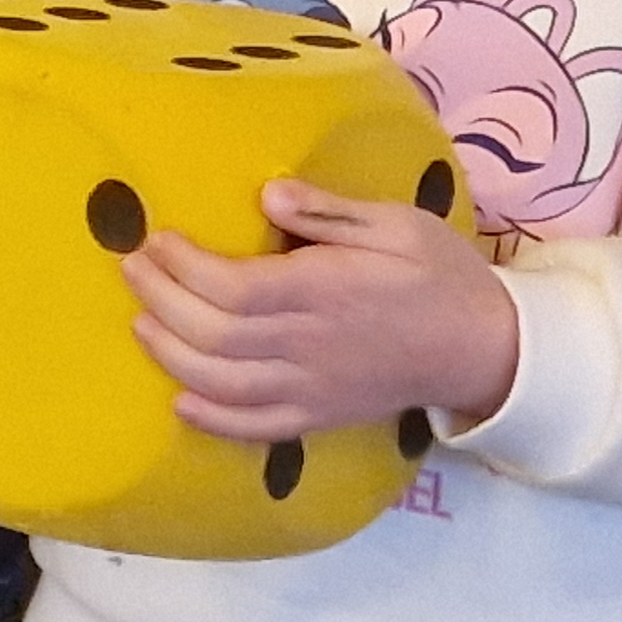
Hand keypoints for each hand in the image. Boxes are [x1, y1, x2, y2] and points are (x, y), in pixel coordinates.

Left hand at [124, 175, 517, 440]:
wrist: (488, 349)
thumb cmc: (439, 274)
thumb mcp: (398, 223)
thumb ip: (331, 212)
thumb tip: (268, 193)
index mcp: (328, 292)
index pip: (235, 287)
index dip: (184, 267)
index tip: (157, 239)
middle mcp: (312, 345)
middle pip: (216, 334)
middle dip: (162, 301)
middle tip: (133, 268)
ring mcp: (315, 389)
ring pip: (225, 383)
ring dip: (172, 355)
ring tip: (140, 323)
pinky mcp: (321, 417)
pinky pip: (258, 428)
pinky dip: (213, 420)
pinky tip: (180, 402)